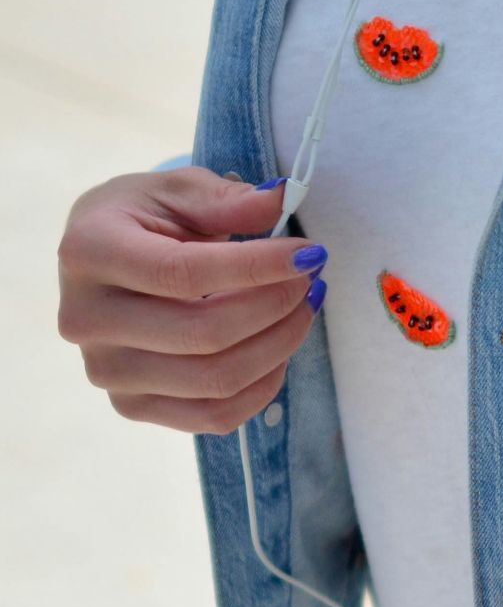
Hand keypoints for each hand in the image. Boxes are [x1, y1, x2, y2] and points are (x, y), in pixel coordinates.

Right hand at [57, 167, 328, 433]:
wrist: (105, 260)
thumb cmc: (145, 219)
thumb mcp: (179, 190)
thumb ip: (227, 199)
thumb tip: (281, 200)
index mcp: (89, 253)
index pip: (183, 273)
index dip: (258, 267)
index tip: (310, 253)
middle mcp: (86, 319)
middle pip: (205, 334)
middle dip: (277, 306)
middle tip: (311, 279)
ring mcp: (107, 371)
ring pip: (216, 380)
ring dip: (280, 344)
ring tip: (303, 308)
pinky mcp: (132, 405)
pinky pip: (215, 416)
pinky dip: (263, 386)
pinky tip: (279, 348)